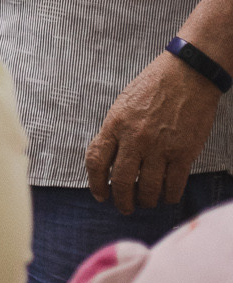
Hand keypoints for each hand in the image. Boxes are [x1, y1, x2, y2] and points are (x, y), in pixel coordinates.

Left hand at [85, 50, 222, 211]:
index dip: (95, 183)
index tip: (100, 194)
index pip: (96, 161)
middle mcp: (135, 138)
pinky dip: (170, 195)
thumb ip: (114, 132)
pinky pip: (174, 184)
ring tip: (146, 202)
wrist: (187, 75)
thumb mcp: (122, 105)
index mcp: (115, 124)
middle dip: (121, 200)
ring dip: (146, 201)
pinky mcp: (184, 152)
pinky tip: (167, 196)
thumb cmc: (153, 87)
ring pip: (148, 188)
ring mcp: (160, 147)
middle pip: (121, 181)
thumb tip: (107, 160)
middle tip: (124, 207)